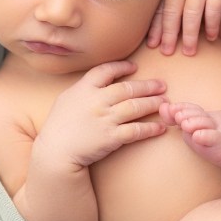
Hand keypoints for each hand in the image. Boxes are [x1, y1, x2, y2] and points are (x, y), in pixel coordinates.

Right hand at [35, 61, 168, 168]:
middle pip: (127, 88)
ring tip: (165, 102)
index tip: (135, 67)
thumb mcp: (65, 100)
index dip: (122, 67)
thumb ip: (83, 89)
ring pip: (135, 107)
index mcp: (84, 88)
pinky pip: (136, 130)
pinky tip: (160, 128)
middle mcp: (97, 100)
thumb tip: (100, 82)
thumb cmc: (58, 127)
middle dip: (148, 86)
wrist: (55, 153)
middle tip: (162, 85)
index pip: (106, 70)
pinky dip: (150, 128)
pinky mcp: (111, 137)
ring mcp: (105, 118)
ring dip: (153, 104)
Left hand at [147, 0, 220, 55]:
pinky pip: (214, 7)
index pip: (162, 8)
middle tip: (167, 52)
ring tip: (190, 51)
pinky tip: (211, 37)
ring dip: (190, 33)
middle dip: (170, 33)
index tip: (152, 45)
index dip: (156, 27)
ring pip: (192, 11)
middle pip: (173, 10)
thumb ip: (172, 3)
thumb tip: (158, 32)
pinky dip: (211, 23)